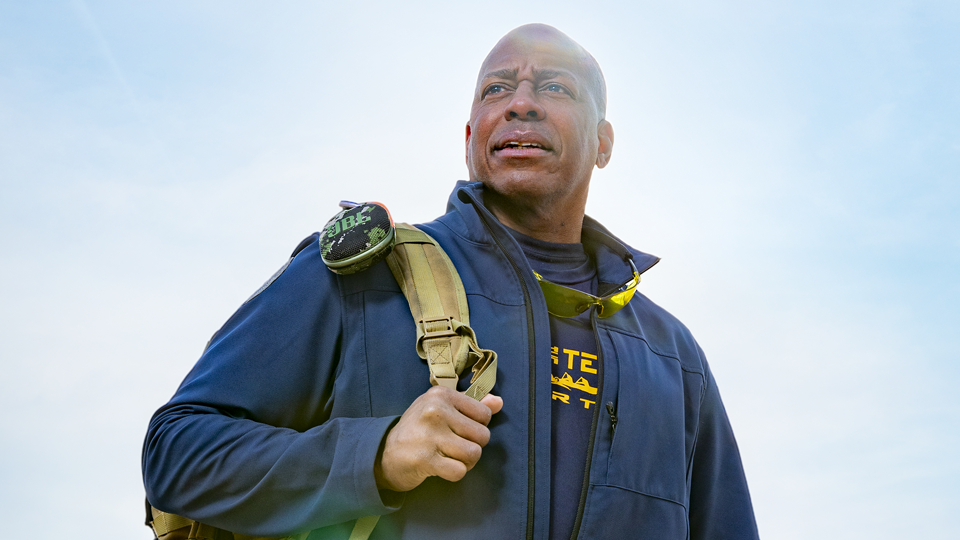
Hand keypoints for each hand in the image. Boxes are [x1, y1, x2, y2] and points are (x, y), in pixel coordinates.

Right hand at [374, 386, 503, 491]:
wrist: (385, 453)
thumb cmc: (419, 428)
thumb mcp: (442, 408)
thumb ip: (471, 404)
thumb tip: (499, 402)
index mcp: (441, 395)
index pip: (484, 413)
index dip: (477, 426)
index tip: (459, 430)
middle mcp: (435, 411)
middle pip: (482, 435)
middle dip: (473, 446)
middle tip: (455, 447)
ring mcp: (429, 435)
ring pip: (474, 453)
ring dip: (466, 462)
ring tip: (450, 457)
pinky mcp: (425, 458)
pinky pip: (460, 471)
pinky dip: (455, 473)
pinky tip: (442, 467)